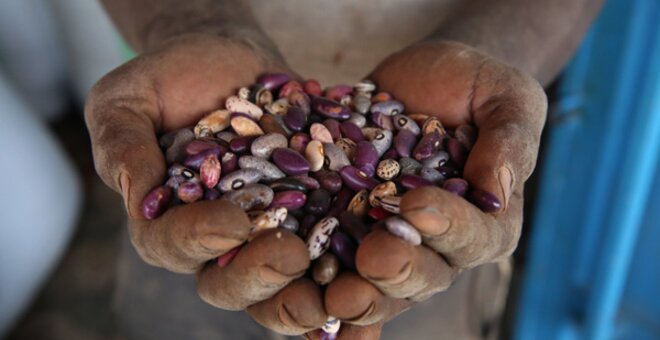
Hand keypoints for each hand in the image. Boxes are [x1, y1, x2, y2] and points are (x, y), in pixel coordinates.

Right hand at [85, 33, 326, 334]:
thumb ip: (122, 147)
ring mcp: (266, 230)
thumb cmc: (169, 76)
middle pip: (229, 279)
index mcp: (166, 219)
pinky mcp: (309, 212)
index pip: (172, 244)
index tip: (233, 221)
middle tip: (291, 255)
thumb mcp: (127, 101)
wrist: (230, 59)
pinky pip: (328, 243)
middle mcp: (216, 239)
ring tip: (342, 284)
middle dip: (260, 275)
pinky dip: (350, 256)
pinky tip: (378, 257)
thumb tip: (138, 201)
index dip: (199, 238)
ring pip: (284, 278)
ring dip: (312, 286)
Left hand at [317, 41, 547, 338]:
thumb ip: (507, 143)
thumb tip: (495, 196)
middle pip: (423, 275)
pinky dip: (317, 275)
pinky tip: (297, 286)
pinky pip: (333, 256)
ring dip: (354, 292)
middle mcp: (439, 243)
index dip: (448, 227)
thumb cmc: (477, 85)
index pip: (474, 237)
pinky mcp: (349, 225)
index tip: (417, 205)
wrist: (425, 78)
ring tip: (331, 293)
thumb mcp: (506, 99)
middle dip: (397, 270)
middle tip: (372, 258)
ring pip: (376, 282)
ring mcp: (391, 238)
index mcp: (487, 221)